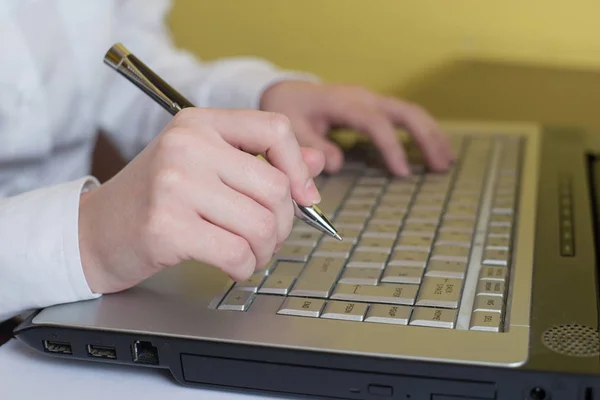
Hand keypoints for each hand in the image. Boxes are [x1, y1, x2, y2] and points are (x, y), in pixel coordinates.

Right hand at [78, 108, 323, 293]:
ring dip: (265, 249)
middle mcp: (188, 146)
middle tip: (269, 236)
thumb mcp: (205, 164)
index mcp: (200, 123)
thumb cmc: (155, 196)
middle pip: (275, 187)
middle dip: (284, 223)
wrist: (96, 229)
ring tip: (250, 252)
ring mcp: (175, 185)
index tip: (306, 196)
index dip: (300, 167)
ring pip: (261, 225)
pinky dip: (245, 267)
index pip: (274, 129)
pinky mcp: (167, 227)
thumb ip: (261, 159)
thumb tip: (317, 163)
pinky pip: (237, 254)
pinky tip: (233, 265)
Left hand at [260, 81, 453, 175]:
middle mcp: (363, 97)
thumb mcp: (290, 128)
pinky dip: (422, 132)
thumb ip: (310, 146)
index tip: (402, 174)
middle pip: (405, 112)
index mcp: (343, 103)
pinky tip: (433, 149)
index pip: (375, 123)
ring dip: (431, 134)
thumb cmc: (288, 111)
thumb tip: (335, 164)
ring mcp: (371, 100)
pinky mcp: (374, 107)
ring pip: (410, 112)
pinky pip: (404, 116)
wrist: (286, 91)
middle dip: (426, 137)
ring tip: (446, 161)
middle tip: (440, 167)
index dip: (391, 147)